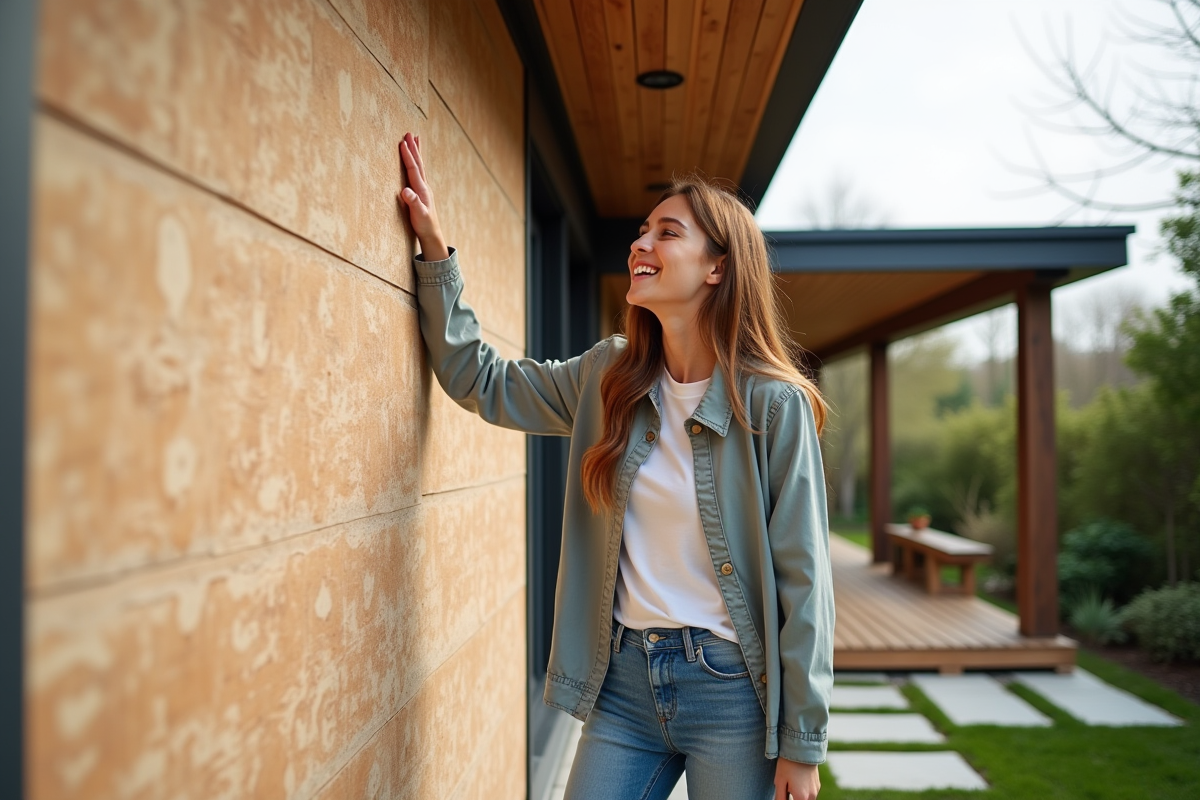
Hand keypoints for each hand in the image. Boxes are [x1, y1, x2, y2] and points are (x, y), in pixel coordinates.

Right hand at [397, 131, 448, 260]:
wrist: (432, 233)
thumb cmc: (424, 225)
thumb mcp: (418, 215)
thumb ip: (413, 203)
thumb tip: (405, 191)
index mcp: (421, 190)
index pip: (414, 169)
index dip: (408, 156)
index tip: (402, 143)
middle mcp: (424, 186)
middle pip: (418, 163)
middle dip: (413, 148)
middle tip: (409, 133)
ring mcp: (424, 188)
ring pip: (420, 166)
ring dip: (417, 152)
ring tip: (415, 139)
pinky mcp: (422, 191)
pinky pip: (419, 172)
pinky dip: (417, 162)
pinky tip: (416, 160)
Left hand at [774, 757, 819, 799]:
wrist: (802, 747)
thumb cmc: (788, 764)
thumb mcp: (779, 781)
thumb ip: (780, 797)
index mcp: (802, 797)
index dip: (788, 799)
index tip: (785, 793)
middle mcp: (812, 796)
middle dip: (794, 797)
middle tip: (787, 787)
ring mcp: (816, 789)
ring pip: (806, 798)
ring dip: (800, 795)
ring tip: (792, 782)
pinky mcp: (818, 783)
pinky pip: (810, 792)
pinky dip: (804, 789)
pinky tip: (798, 778)